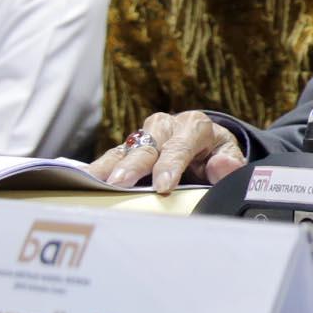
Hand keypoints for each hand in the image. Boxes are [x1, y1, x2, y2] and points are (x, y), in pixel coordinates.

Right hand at [85, 111, 246, 193]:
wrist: (205, 145)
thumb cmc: (216, 154)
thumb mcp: (230, 157)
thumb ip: (230, 164)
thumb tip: (223, 166)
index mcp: (194, 127)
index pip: (182, 145)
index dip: (171, 164)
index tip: (163, 185)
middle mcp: (166, 126)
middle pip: (148, 144)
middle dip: (134, 164)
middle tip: (119, 183)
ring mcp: (144, 136)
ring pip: (125, 149)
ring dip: (109, 167)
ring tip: (94, 184)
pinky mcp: (128, 148)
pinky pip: (111, 157)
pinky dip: (97, 168)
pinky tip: (81, 180)